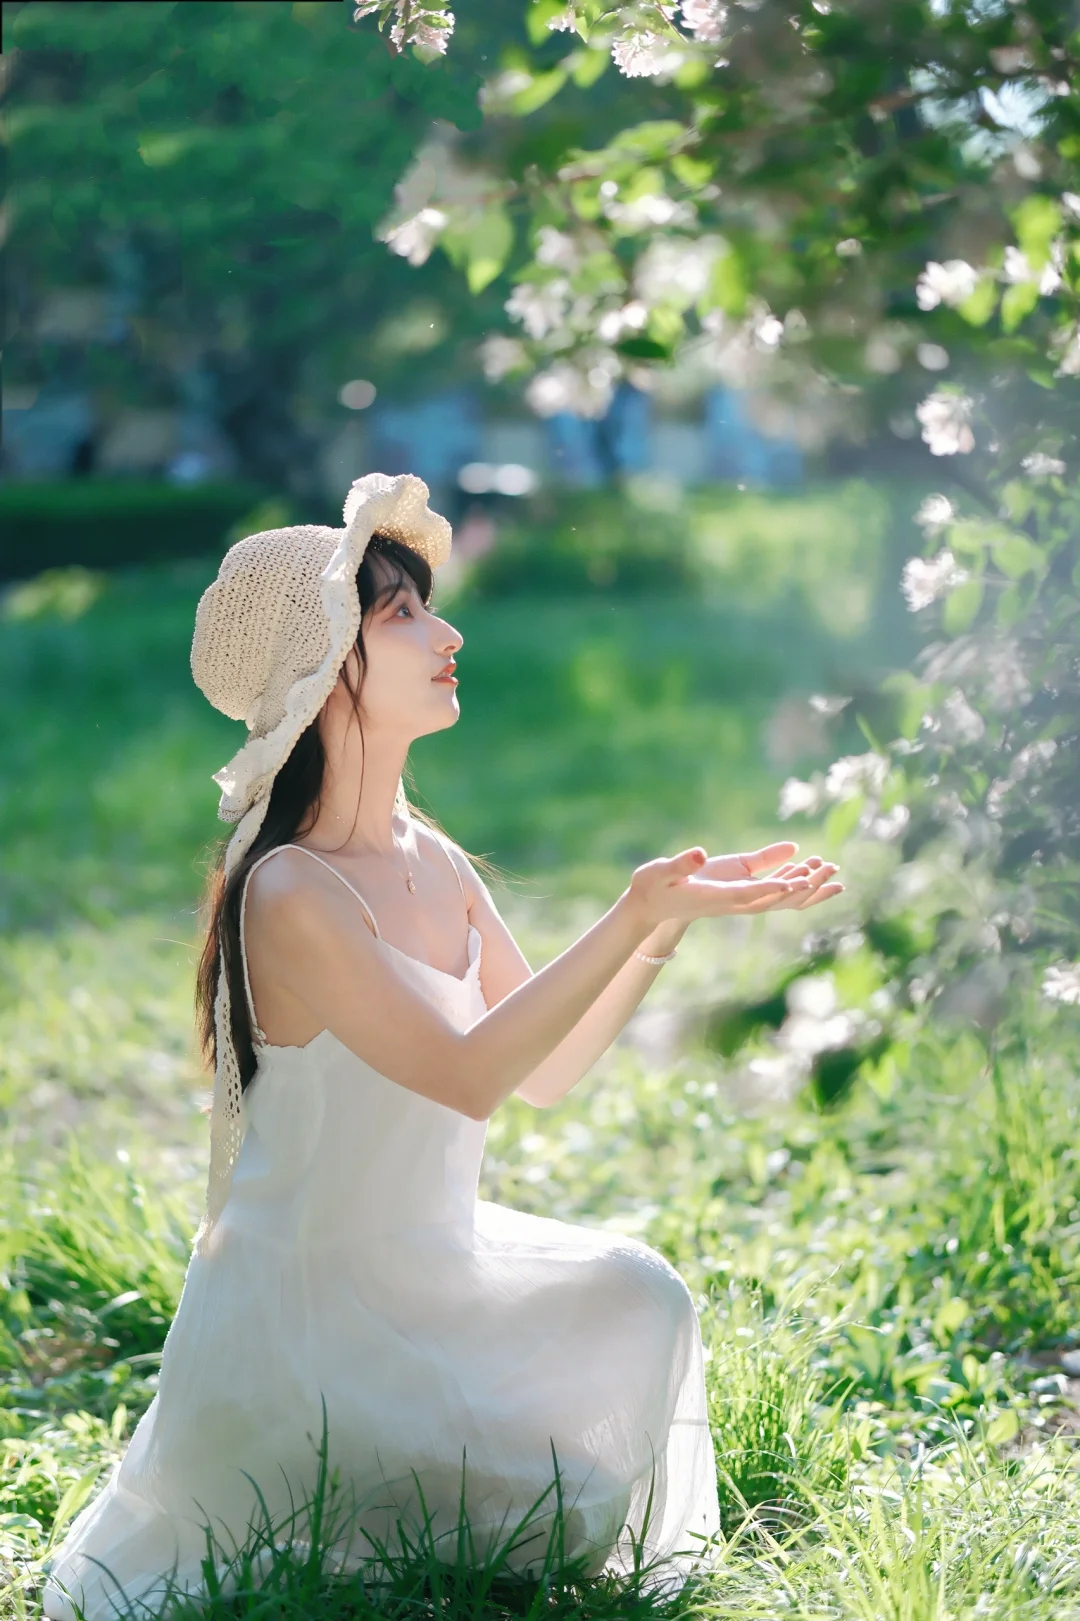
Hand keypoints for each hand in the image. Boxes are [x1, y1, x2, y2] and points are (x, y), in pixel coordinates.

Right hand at [625, 844, 830, 931]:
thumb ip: (681, 863)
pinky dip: (790, 876)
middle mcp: (732, 901)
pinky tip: (807, 864)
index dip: (773, 889)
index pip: (749, 895)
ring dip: (806, 883)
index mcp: (715, 898)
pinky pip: (770, 886)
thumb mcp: (660, 872)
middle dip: (804, 887)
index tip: (798, 883)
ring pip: (779, 895)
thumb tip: (699, 853)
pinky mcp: (738, 888)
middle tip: (832, 871)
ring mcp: (737, 897)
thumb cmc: (652, 887)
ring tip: (833, 869)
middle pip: (775, 899)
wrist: (652, 905)